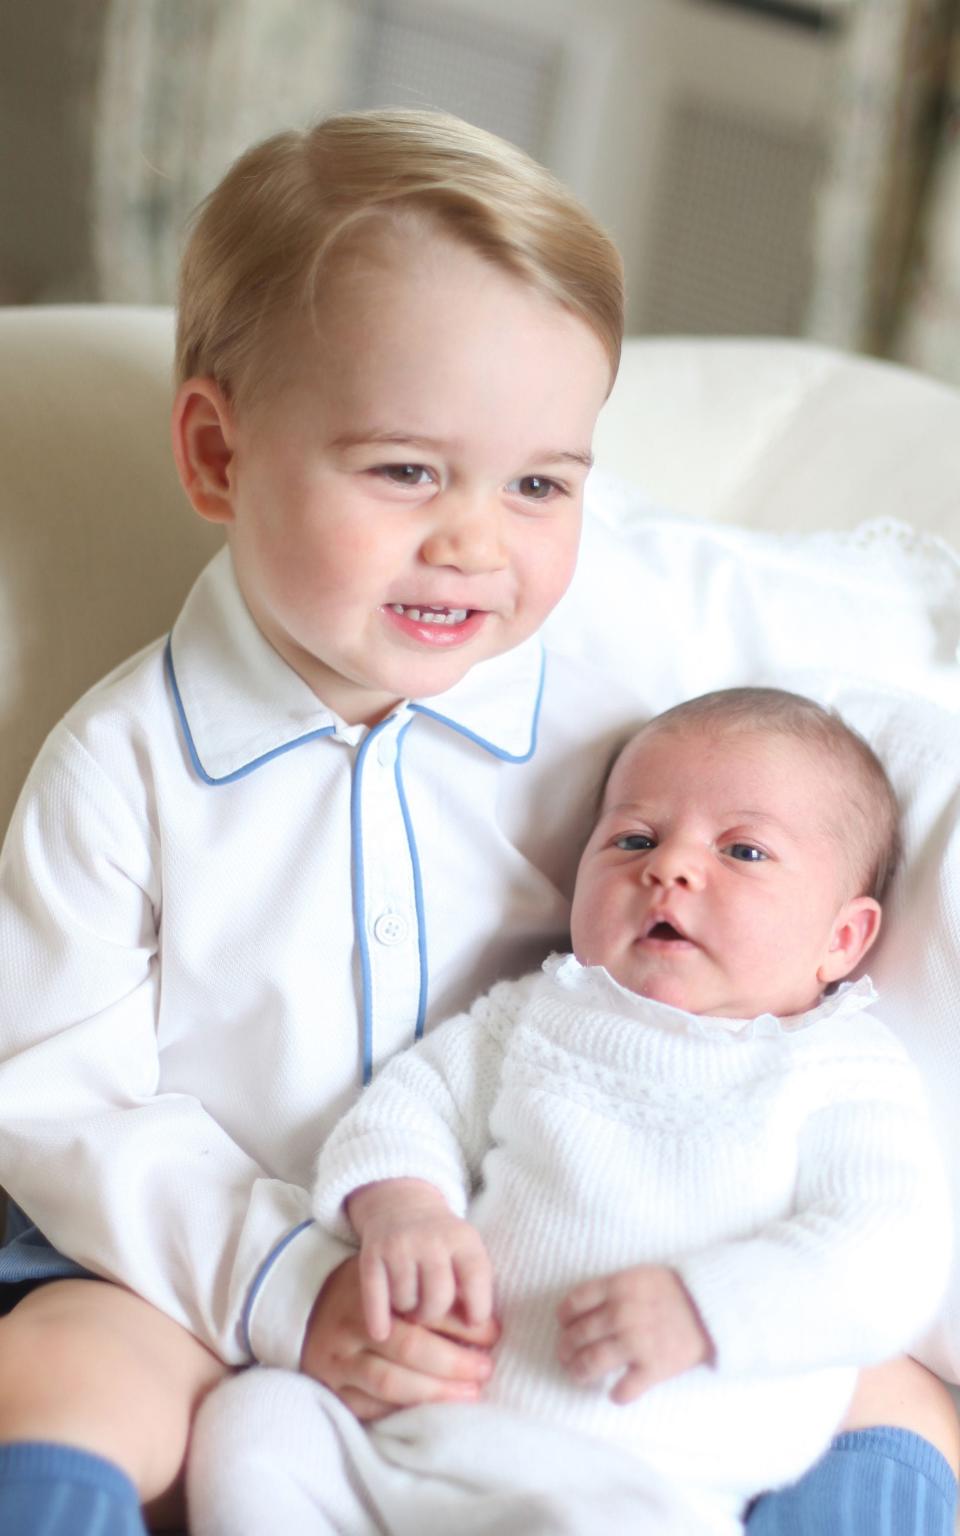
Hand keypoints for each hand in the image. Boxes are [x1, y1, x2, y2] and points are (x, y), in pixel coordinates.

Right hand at [300, 1254, 497, 1421]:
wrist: (302, 1304)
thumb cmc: (363, 1291)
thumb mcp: (390, 1280)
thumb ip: (426, 1295)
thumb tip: (480, 1319)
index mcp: (372, 1291)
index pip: (424, 1310)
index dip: (464, 1325)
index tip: (493, 1334)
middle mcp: (351, 1323)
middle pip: (410, 1347)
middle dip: (454, 1362)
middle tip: (485, 1369)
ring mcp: (337, 1358)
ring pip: (390, 1382)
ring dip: (434, 1392)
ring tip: (468, 1394)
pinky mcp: (330, 1387)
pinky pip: (369, 1407)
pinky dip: (401, 1411)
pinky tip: (430, 1412)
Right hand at [348, 1179, 493, 1341]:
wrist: (401, 1204)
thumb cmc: (441, 1242)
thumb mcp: (466, 1250)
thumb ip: (476, 1286)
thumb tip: (480, 1333)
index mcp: (462, 1238)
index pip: (476, 1280)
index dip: (478, 1309)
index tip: (473, 1322)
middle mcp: (431, 1239)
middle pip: (437, 1298)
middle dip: (434, 1315)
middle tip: (429, 1315)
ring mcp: (399, 1245)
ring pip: (406, 1301)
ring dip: (408, 1311)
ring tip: (411, 1306)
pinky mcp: (372, 1254)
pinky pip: (375, 1297)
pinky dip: (378, 1319)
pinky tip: (382, 1332)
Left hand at [556, 1264, 712, 1403]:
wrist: (713, 1307)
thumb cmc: (674, 1290)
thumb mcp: (639, 1276)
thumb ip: (611, 1290)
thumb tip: (581, 1311)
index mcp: (617, 1287)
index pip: (573, 1304)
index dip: (564, 1317)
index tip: (564, 1325)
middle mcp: (621, 1314)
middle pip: (578, 1336)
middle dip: (566, 1349)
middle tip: (566, 1355)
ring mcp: (636, 1342)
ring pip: (591, 1363)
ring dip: (579, 1372)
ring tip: (578, 1375)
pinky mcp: (653, 1368)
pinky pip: (624, 1390)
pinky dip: (616, 1394)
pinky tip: (615, 1393)